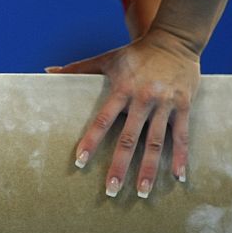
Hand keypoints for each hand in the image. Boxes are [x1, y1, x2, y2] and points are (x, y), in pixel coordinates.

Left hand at [48, 28, 199, 197]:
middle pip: (129, 138)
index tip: (80, 161)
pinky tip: (178, 177)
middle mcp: (142, 99)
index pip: (102, 120)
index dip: (91, 141)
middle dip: (120, 166)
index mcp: (121, 89)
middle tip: (112, 190)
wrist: (174, 39)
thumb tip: (48, 71)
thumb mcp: (106, 58)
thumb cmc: (135, 52)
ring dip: (150, 169)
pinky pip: (181, 136)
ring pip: (156, 142)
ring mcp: (164, 104)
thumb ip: (77, 68)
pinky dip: (181, 157)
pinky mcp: (183, 106)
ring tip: (144, 192)